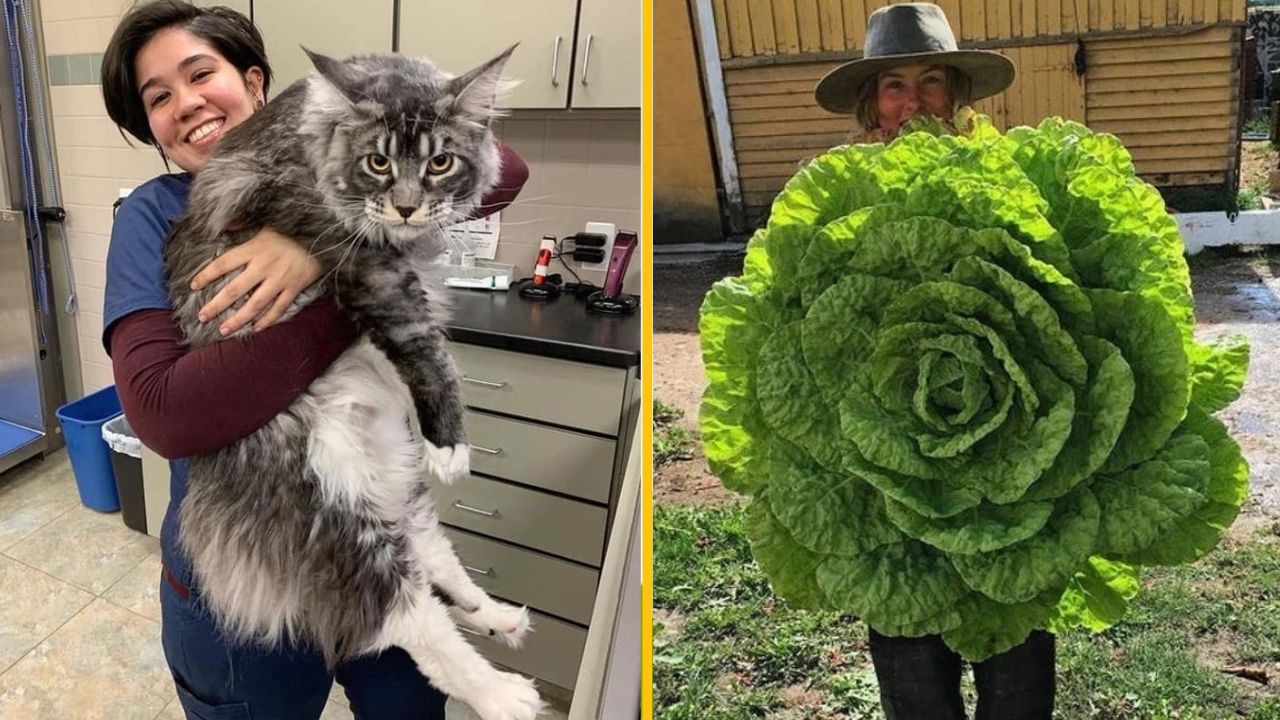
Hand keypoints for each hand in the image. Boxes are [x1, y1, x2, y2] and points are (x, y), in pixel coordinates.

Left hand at [191, 227, 322, 334]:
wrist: (324, 235)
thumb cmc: (293, 227)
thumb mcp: (266, 221)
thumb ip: (243, 223)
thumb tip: (223, 226)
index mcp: (253, 249)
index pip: (223, 264)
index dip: (206, 276)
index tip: (193, 286)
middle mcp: (263, 267)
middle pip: (234, 290)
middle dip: (215, 305)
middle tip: (202, 317)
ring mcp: (279, 280)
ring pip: (254, 305)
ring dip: (237, 319)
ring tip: (224, 330)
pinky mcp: (295, 288)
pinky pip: (279, 308)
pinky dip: (267, 320)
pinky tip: (256, 328)